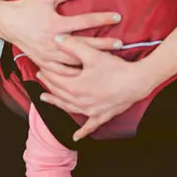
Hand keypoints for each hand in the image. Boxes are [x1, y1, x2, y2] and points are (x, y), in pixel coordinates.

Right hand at [0, 0, 122, 74]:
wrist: (7, 23)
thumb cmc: (27, 8)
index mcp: (55, 24)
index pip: (84, 22)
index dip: (102, 19)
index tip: (117, 17)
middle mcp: (53, 42)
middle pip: (84, 45)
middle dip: (104, 45)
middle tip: (120, 43)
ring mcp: (48, 55)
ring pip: (75, 62)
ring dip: (92, 60)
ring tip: (109, 59)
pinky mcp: (44, 63)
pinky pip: (62, 73)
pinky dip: (75, 74)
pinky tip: (87, 73)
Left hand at [37, 36, 154, 140]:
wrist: (137, 82)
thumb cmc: (115, 68)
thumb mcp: (92, 54)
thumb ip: (73, 45)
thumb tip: (56, 38)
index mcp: (76, 87)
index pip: (56, 80)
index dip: (47, 72)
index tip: (41, 66)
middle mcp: (80, 102)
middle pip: (60, 93)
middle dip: (48, 84)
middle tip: (40, 77)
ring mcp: (91, 111)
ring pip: (69, 108)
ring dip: (56, 103)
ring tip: (45, 99)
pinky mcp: (102, 115)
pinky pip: (90, 126)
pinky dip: (82, 131)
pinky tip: (76, 137)